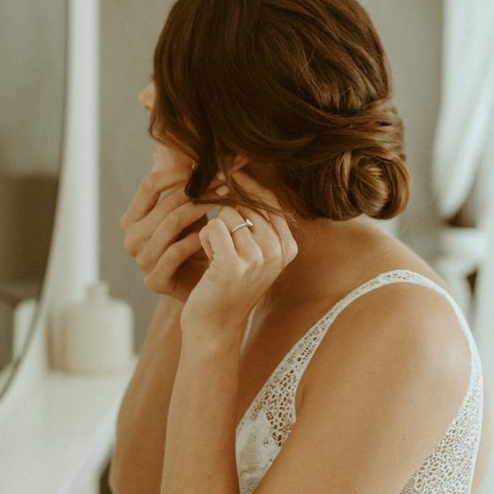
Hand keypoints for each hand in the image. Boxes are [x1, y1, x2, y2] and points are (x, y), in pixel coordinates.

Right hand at [121, 166, 222, 302]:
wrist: (202, 288)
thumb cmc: (196, 245)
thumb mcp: (190, 213)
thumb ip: (191, 188)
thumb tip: (212, 154)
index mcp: (132, 219)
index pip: (150, 185)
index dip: (178, 173)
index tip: (207, 167)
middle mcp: (131, 239)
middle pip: (165, 204)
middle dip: (198, 190)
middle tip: (225, 181)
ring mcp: (141, 261)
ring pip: (171, 225)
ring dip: (202, 209)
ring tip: (225, 201)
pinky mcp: (155, 280)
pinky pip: (176, 252)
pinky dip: (197, 240)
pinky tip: (214, 234)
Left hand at [180, 171, 297, 339]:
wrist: (215, 326)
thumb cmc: (228, 283)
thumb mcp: (252, 250)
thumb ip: (255, 216)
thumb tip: (239, 167)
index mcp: (288, 246)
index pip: (270, 198)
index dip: (245, 184)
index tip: (225, 177)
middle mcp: (278, 252)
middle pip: (248, 202)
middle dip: (226, 209)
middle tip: (219, 236)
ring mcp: (258, 259)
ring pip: (229, 213)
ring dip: (215, 228)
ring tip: (217, 254)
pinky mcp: (233, 265)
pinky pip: (213, 227)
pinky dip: (205, 238)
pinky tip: (208, 257)